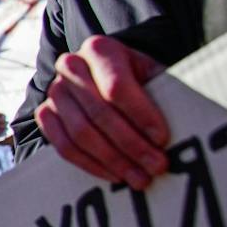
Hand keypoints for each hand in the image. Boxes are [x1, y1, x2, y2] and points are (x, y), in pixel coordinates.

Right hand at [35, 35, 168, 191]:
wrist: (103, 75)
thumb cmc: (137, 77)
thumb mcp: (151, 73)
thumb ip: (162, 92)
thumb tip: (180, 129)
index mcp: (99, 49)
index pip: (117, 87)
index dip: (140, 116)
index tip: (162, 139)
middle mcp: (70, 66)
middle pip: (99, 113)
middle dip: (131, 145)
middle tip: (156, 166)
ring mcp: (54, 91)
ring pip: (80, 133)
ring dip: (112, 160)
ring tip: (138, 178)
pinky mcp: (45, 114)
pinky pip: (63, 146)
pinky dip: (90, 165)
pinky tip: (114, 175)